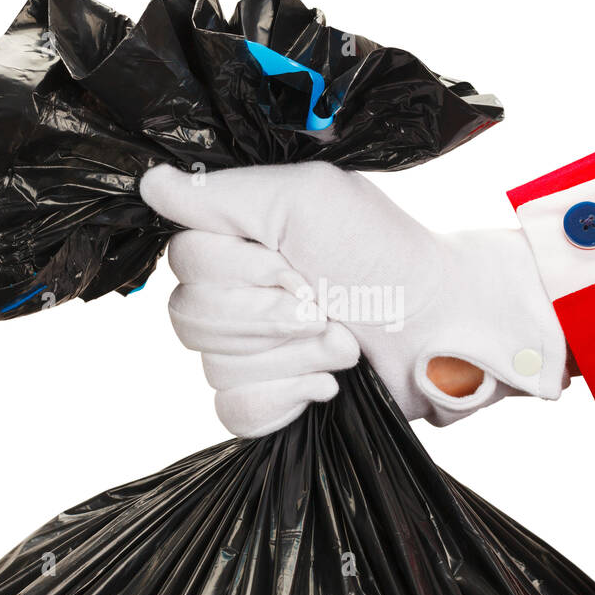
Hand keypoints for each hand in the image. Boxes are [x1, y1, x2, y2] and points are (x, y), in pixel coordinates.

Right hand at [142, 162, 566, 434]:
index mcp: (240, 241)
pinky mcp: (270, 401)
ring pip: (213, 368)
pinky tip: (324, 387)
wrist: (444, 328)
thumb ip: (224, 195)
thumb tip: (151, 183)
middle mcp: (236, 294)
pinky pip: (232, 412)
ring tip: (343, 344)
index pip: (183, 261)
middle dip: (268, 319)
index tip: (293, 266)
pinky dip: (284, 399)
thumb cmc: (386, 256)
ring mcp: (250, 352)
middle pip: (188, 318)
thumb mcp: (308, 201)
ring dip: (291, 357)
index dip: (238, 273)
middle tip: (324, 306)